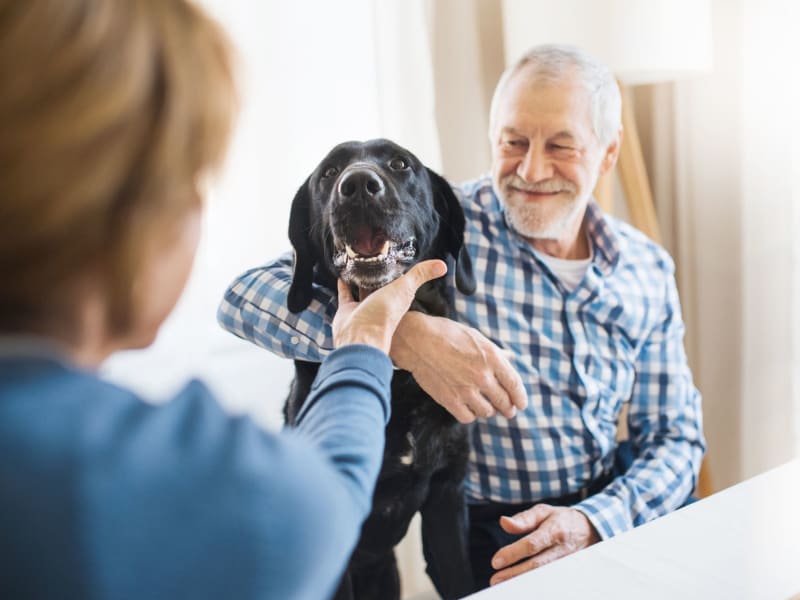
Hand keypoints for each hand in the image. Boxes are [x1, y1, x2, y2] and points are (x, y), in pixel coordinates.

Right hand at [332, 260, 446, 353]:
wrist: (360, 336)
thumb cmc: (383, 317)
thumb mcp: (404, 289)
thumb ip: (421, 275)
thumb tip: (442, 265)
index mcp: (397, 299)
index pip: (399, 282)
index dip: (399, 272)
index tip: (397, 258)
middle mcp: (380, 303)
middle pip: (380, 285)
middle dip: (379, 275)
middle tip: (375, 258)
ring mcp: (363, 307)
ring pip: (363, 289)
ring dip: (361, 278)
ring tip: (359, 264)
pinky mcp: (348, 309)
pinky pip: (346, 294)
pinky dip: (344, 284)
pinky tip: (343, 274)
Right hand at [389, 314, 526, 422]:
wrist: (417, 340)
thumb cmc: (446, 334)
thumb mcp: (476, 337)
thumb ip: (494, 351)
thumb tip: (510, 357)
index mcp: (492, 358)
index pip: (515, 385)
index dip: (520, 398)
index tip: (521, 404)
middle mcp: (482, 376)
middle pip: (504, 402)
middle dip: (507, 408)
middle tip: (507, 410)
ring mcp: (466, 390)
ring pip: (487, 412)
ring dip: (488, 410)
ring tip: (484, 405)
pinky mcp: (450, 400)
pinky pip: (468, 417)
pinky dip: (470, 414)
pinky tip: (467, 407)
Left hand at [489, 505, 599, 584]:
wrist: (589, 529)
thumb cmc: (561, 519)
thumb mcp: (543, 512)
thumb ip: (523, 518)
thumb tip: (503, 522)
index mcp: (555, 530)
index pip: (532, 544)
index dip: (514, 553)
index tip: (496, 561)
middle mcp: (561, 549)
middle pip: (537, 565)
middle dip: (514, 574)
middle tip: (495, 579)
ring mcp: (566, 563)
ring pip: (543, 576)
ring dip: (522, 583)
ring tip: (504, 586)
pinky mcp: (567, 572)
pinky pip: (549, 580)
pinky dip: (534, 585)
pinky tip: (520, 587)